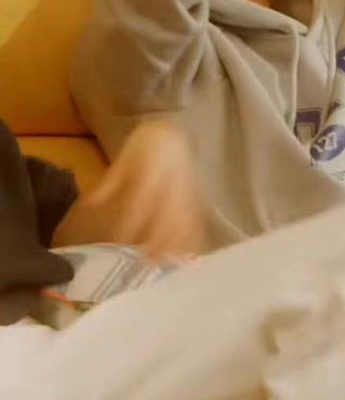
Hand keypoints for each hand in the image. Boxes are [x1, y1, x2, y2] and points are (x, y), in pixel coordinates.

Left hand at [81, 120, 207, 259]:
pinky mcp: (195, 196)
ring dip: (177, 242)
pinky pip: (197, 218)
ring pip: (185, 218)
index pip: (142, 199)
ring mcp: (187, 189)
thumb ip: (110, 183)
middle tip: (145, 262)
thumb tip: (92, 204)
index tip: (119, 241)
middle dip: (158, 239)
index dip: (131, 221)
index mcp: (153, 171)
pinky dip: (192, 237)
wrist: (169, 136)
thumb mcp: (123, 160)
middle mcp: (173, 182)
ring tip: (165, 262)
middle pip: (168, 213)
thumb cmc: (143, 149)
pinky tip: (185, 254)